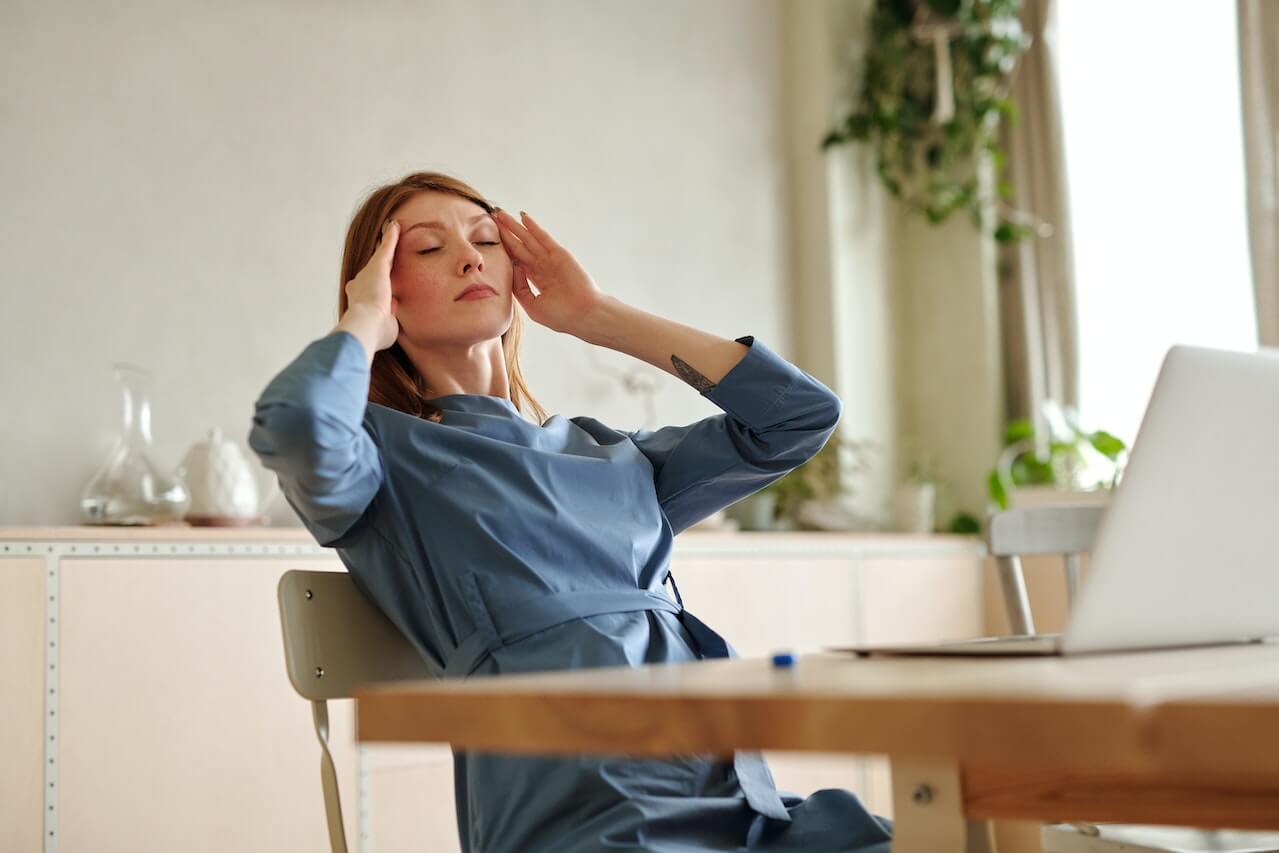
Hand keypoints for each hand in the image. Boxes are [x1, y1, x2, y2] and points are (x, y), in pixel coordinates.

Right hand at [341, 219, 400, 351]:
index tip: (377, 296)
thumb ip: (389, 322)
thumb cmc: (375, 332)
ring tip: (391, 232)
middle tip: (381, 258)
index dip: (371, 294)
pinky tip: (395, 226)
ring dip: (385, 244)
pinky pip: (386, 248)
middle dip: (377, 267)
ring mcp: (368, 274)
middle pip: (371, 273)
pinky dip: (390, 237)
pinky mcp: (378, 266)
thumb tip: (391, 320)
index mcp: (360, 302)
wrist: (366, 325)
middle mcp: (360, 285)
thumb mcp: (385, 329)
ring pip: (379, 256)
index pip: (368, 295)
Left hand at [493, 209, 603, 336]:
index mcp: (536, 279)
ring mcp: (550, 259)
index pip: (516, 259)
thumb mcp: (532, 306)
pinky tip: (523, 217)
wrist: (583, 315)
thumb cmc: (561, 316)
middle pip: (519, 245)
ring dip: (514, 226)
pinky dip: (533, 227)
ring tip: (499, 213)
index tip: (487, 239)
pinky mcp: (559, 254)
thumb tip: (511, 268)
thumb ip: (519, 288)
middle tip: (490, 217)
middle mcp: (542, 266)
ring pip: (528, 239)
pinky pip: (543, 238)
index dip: (503, 248)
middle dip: (505, 232)